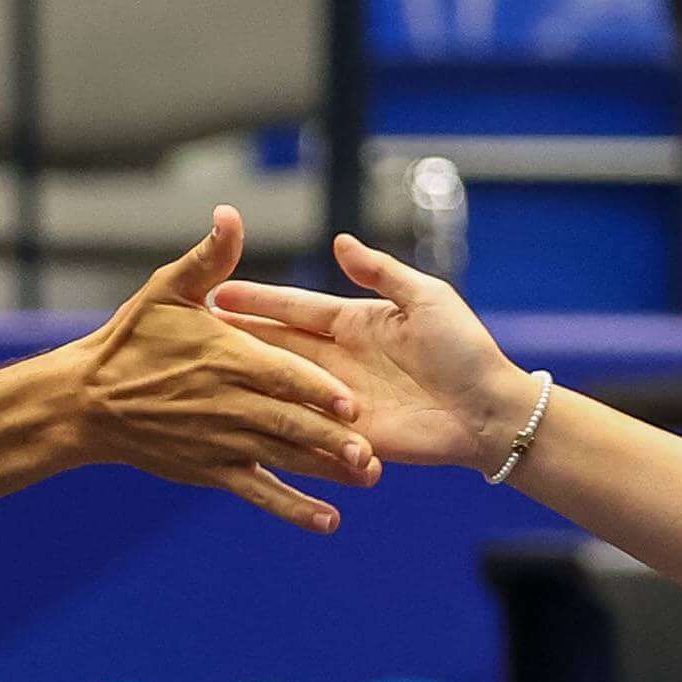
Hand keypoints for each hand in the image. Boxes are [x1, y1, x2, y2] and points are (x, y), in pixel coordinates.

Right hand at [61, 206, 375, 531]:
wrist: (86, 400)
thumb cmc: (129, 339)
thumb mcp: (166, 289)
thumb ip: (209, 258)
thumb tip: (229, 213)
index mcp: (227, 356)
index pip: (281, 374)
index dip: (316, 389)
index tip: (350, 401)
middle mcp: (228, 402)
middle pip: (288, 422)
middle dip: (330, 438)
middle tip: (370, 453)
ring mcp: (222, 440)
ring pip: (282, 458)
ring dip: (324, 471)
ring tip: (366, 479)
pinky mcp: (212, 471)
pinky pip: (259, 491)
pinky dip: (293, 508)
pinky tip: (328, 520)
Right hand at [213, 231, 539, 474]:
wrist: (490, 411)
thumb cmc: (465, 350)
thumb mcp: (427, 299)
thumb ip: (381, 273)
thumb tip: (338, 243)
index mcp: (354, 324)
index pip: (293, 308)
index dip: (256, 300)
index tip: (216, 291)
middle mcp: (339, 362)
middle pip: (276, 348)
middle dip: (236, 340)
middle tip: (191, 334)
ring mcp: (340, 402)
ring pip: (281, 391)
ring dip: (246, 386)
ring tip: (202, 383)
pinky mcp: (347, 438)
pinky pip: (304, 435)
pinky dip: (275, 430)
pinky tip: (239, 429)